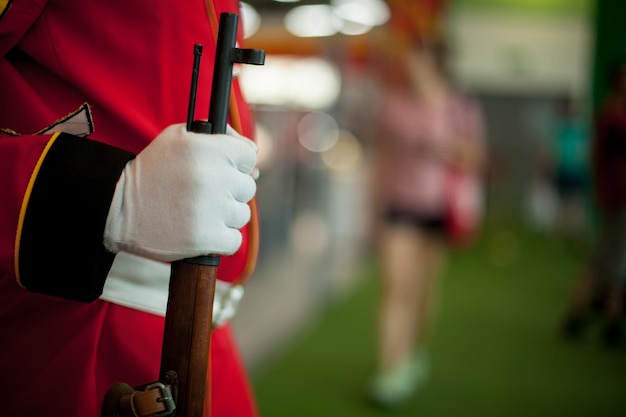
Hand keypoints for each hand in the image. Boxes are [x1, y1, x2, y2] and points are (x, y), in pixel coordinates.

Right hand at [104, 124, 256, 260]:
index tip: (221, 170)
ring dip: (224, 216)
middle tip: (202, 193)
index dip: (236, 164)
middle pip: (248, 187)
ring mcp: (210, 210)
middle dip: (229, 190)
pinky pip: (234, 241)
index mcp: (206, 149)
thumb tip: (254, 153)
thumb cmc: (154, 171)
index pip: (249, 156)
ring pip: (241, 214)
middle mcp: (211, 177)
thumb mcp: (179, 137)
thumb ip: (220, 136)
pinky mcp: (205, 238)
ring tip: (197, 212)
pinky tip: (201, 230)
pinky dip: (220, 240)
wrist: (117, 209)